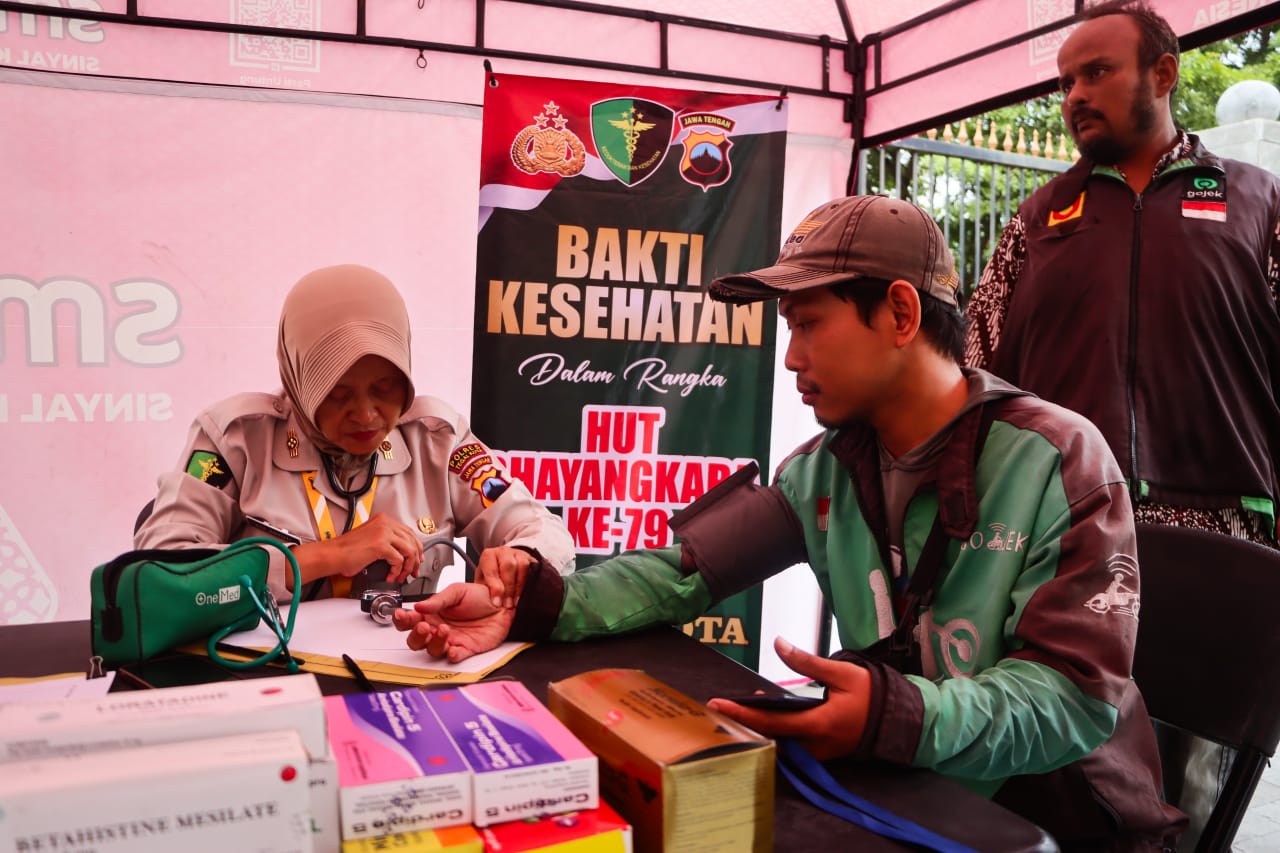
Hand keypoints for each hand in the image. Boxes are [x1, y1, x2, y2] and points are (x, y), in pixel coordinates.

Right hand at [298, 513, 422, 583]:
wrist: (332, 555)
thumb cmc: (346, 551)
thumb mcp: (371, 539)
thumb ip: (387, 541)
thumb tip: (403, 553)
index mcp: (383, 520)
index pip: (409, 533)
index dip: (416, 548)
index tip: (416, 559)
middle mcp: (385, 523)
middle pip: (412, 541)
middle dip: (416, 559)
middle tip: (414, 570)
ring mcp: (383, 533)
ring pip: (409, 551)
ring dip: (408, 567)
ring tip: (402, 576)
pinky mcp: (381, 545)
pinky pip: (399, 560)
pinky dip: (397, 571)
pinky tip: (390, 576)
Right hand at [392, 582, 515, 661]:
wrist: (503, 603)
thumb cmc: (480, 596)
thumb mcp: (457, 591)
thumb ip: (438, 600)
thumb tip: (419, 606)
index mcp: (432, 614)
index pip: (410, 621)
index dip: (402, 620)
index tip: (402, 615)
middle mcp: (438, 629)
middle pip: (416, 641)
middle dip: (416, 636)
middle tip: (423, 626)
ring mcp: (451, 641)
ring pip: (432, 651)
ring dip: (434, 642)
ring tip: (444, 630)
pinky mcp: (466, 649)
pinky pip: (454, 657)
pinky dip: (452, 656)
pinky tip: (453, 649)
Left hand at [475, 546, 536, 607]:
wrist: (502, 567)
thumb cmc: (491, 578)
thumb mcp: (483, 583)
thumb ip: (484, 591)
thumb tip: (491, 603)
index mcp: (488, 555)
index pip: (492, 570)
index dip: (495, 587)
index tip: (497, 603)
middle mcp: (503, 552)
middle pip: (509, 565)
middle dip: (508, 588)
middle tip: (508, 605)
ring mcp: (519, 553)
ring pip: (523, 565)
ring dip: (520, 586)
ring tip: (516, 602)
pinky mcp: (531, 558)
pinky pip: (534, 568)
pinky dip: (530, 582)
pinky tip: (527, 594)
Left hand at [706, 636, 870, 759]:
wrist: (900, 721)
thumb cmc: (872, 694)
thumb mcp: (842, 672)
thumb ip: (807, 661)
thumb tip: (779, 643)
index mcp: (819, 725)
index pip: (770, 723)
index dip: (741, 714)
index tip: (717, 704)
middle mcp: (815, 745)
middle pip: (769, 737)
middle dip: (743, 721)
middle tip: (724, 704)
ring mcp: (818, 753)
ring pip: (779, 743)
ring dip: (759, 726)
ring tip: (744, 705)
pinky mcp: (821, 753)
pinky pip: (791, 745)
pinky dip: (774, 730)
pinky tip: (767, 713)